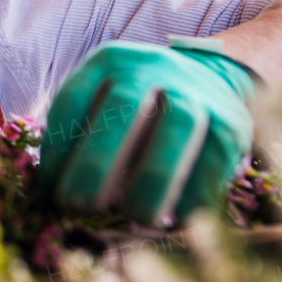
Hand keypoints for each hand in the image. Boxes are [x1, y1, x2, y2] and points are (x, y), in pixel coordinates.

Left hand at [38, 41, 255, 225]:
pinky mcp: (232, 121)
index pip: (72, 101)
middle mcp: (152, 67)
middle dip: (98, 162)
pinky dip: (195, 191)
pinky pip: (215, 156)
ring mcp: (195, 91)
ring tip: (136, 217)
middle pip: (123, 109)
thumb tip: (51, 196)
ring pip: (177, 128)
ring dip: (154, 178)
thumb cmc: (139, 108)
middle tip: (79, 206)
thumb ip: (78, 138)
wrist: (212, 79)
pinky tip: (176, 219)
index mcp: (109, 62)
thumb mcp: (103, 102)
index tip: (49, 193)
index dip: (57, 150)